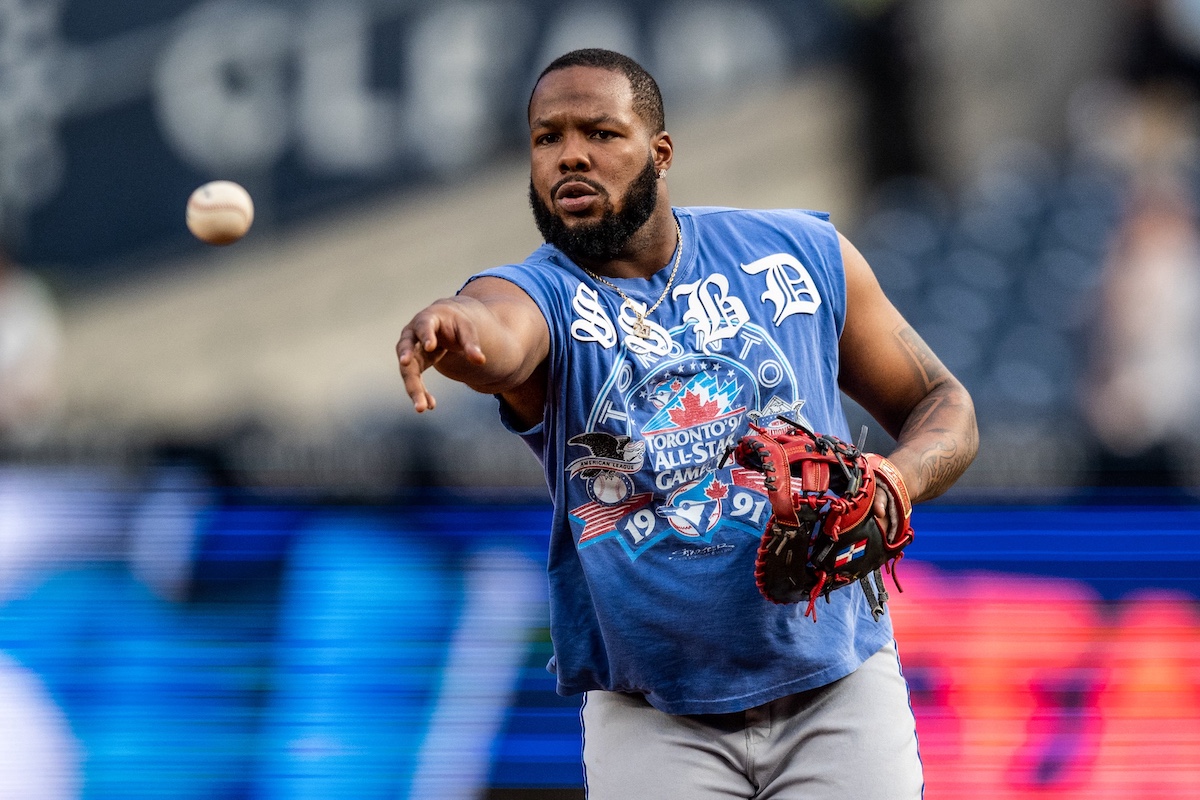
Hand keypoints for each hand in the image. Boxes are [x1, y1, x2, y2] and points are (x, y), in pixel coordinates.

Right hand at [396, 297, 486, 411]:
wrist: (445, 324)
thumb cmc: (456, 323)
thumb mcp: (467, 329)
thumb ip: (471, 343)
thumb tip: (480, 360)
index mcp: (427, 319)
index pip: (424, 326)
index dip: (426, 335)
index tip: (429, 347)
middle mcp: (412, 334)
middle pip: (406, 348)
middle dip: (407, 361)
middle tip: (406, 367)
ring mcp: (410, 350)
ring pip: (407, 370)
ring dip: (413, 388)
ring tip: (422, 407)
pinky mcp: (413, 364)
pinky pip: (414, 379)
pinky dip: (421, 392)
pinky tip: (431, 405)